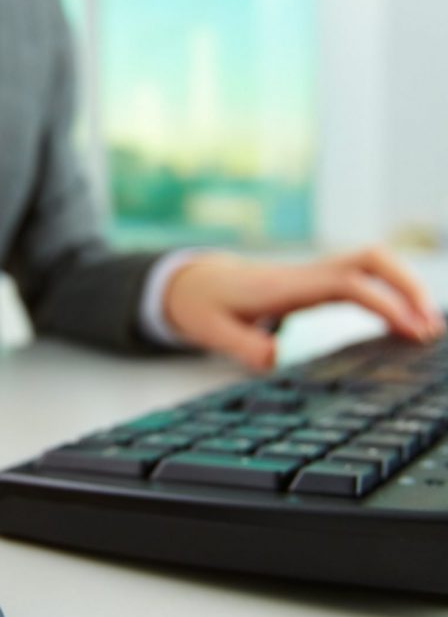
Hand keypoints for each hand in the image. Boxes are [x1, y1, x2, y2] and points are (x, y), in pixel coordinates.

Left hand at [163, 246, 444, 370]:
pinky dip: (390, 295)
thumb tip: (274, 358)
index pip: (346, 283)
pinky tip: (404, 323)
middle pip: (370, 258)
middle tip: (429, 328)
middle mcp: (305, 274)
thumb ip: (242, 345)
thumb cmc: (203, 305)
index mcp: (285, 286)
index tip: (410, 330)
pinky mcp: (317, 282)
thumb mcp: (211, 330)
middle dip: (407, 285)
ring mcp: (313, 275)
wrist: (192, 282)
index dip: (382, 302)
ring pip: (372, 263)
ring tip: (427, 329)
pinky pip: (363, 278)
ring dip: (404, 289)